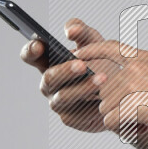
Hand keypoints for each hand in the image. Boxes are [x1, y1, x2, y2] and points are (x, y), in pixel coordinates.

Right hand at [20, 19, 122, 133]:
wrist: (117, 90)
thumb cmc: (99, 61)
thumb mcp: (92, 42)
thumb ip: (81, 31)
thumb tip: (71, 30)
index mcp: (47, 62)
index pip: (30, 56)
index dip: (31, 50)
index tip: (39, 45)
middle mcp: (48, 83)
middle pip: (49, 78)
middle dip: (65, 71)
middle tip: (82, 65)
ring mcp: (57, 102)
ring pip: (64, 97)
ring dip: (83, 88)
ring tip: (102, 79)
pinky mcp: (70, 118)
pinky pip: (79, 113)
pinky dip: (92, 105)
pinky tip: (106, 98)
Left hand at [72, 39, 147, 141]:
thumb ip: (145, 77)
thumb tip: (120, 90)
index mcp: (145, 58)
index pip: (110, 47)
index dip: (92, 51)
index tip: (79, 56)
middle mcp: (136, 67)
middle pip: (104, 91)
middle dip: (119, 109)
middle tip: (146, 116)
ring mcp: (134, 84)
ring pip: (106, 108)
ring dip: (123, 121)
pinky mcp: (134, 104)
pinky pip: (111, 122)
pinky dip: (126, 131)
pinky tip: (146, 129)